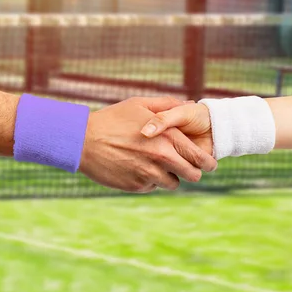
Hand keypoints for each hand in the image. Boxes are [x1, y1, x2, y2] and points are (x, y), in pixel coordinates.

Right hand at [80, 97, 216, 193]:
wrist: (83, 140)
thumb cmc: (113, 119)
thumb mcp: (140, 104)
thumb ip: (168, 105)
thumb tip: (190, 104)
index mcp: (167, 137)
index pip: (200, 158)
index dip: (208, 163)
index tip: (208, 164)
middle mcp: (162, 157)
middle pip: (193, 175)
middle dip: (193, 172)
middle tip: (189, 169)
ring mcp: (149, 174)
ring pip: (174, 184)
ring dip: (170, 177)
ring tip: (159, 165)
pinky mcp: (136, 186)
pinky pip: (153, 187)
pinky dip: (150, 181)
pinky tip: (138, 167)